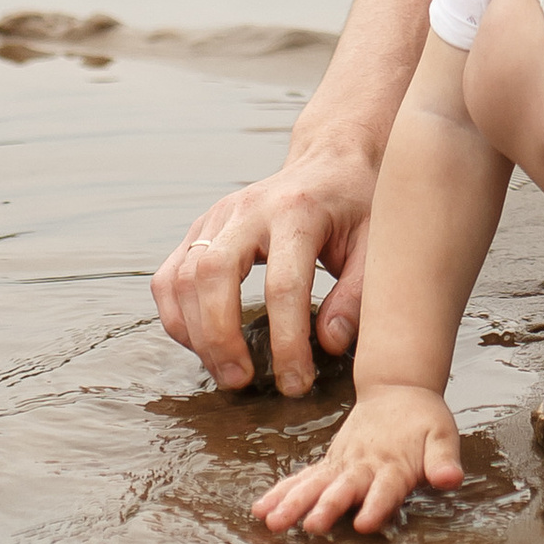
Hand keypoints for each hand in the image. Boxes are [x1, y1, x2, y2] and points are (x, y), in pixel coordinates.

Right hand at [152, 126, 377, 394]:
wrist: (329, 160)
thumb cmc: (357, 208)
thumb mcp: (375, 245)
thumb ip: (357, 296)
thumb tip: (329, 344)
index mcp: (298, 211)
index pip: (284, 284)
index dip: (287, 342)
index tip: (296, 383)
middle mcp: (249, 208)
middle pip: (214, 275)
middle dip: (221, 338)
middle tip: (242, 382)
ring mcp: (217, 216)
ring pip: (183, 278)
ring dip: (196, 334)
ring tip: (226, 372)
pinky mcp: (200, 228)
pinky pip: (168, 277)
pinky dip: (175, 317)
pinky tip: (201, 345)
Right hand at [256, 384, 464, 538]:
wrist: (398, 389)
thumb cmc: (423, 420)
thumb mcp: (442, 435)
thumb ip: (443, 460)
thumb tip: (451, 479)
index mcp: (393, 462)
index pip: (386, 488)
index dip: (377, 505)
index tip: (365, 524)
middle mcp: (363, 464)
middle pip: (343, 488)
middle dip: (327, 507)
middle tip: (310, 526)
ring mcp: (342, 464)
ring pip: (315, 484)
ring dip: (294, 502)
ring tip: (272, 522)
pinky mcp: (330, 464)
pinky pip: (303, 479)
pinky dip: (282, 493)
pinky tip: (261, 510)